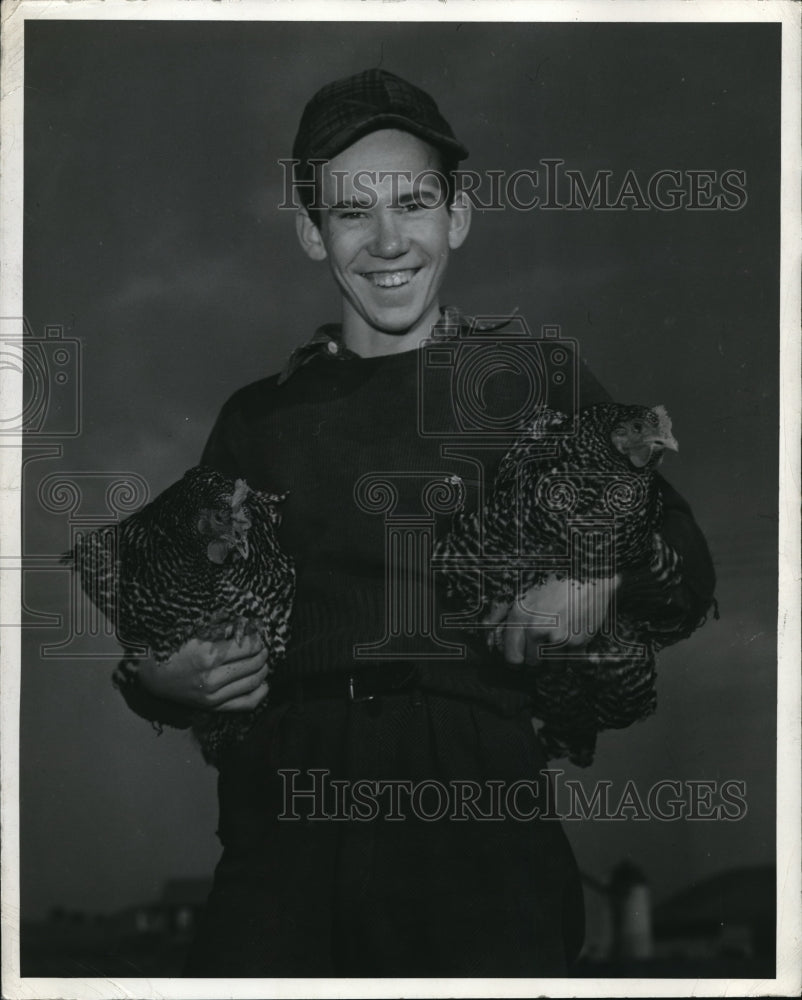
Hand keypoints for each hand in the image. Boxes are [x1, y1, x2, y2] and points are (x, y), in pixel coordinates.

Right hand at [136, 634, 269, 711]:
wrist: (154, 677)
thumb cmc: (175, 651)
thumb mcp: (195, 635)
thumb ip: (221, 630)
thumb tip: (247, 627)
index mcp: (207, 656)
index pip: (246, 647)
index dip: (257, 641)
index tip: (258, 637)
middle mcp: (212, 678)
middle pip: (253, 664)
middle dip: (262, 654)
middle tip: (263, 648)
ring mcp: (213, 695)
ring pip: (252, 682)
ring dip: (263, 670)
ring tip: (263, 661)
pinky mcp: (213, 707)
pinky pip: (245, 703)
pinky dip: (260, 693)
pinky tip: (264, 683)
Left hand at [485, 574, 618, 665]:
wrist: (587, 576)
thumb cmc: (552, 584)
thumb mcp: (521, 593)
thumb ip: (499, 614)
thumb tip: (486, 634)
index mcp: (520, 616)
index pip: (512, 659)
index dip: (517, 660)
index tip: (522, 657)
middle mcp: (536, 629)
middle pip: (532, 665)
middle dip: (537, 658)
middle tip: (544, 643)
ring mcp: (558, 636)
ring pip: (552, 668)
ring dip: (555, 660)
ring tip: (559, 640)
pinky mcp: (578, 641)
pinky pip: (571, 663)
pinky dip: (572, 656)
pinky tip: (572, 639)